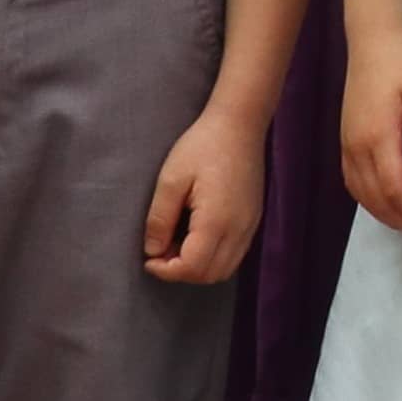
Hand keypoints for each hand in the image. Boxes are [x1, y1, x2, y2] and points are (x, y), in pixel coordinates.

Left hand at [144, 107, 269, 284]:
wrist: (239, 125)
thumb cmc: (202, 146)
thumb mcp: (170, 180)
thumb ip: (159, 219)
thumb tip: (153, 251)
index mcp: (216, 220)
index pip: (192, 267)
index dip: (166, 270)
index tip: (148, 258)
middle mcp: (239, 229)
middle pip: (210, 275)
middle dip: (181, 272)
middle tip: (161, 251)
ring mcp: (250, 226)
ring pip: (225, 269)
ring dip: (198, 267)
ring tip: (177, 245)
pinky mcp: (254, 219)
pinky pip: (234, 254)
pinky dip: (213, 257)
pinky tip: (197, 237)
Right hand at [337, 31, 401, 236]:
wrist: (372, 43)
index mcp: (377, 137)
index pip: (394, 189)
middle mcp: (357, 147)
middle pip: (375, 199)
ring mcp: (347, 145)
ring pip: (361, 194)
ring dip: (384, 214)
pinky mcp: (345, 140)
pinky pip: (352, 181)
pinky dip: (368, 200)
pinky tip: (384, 201)